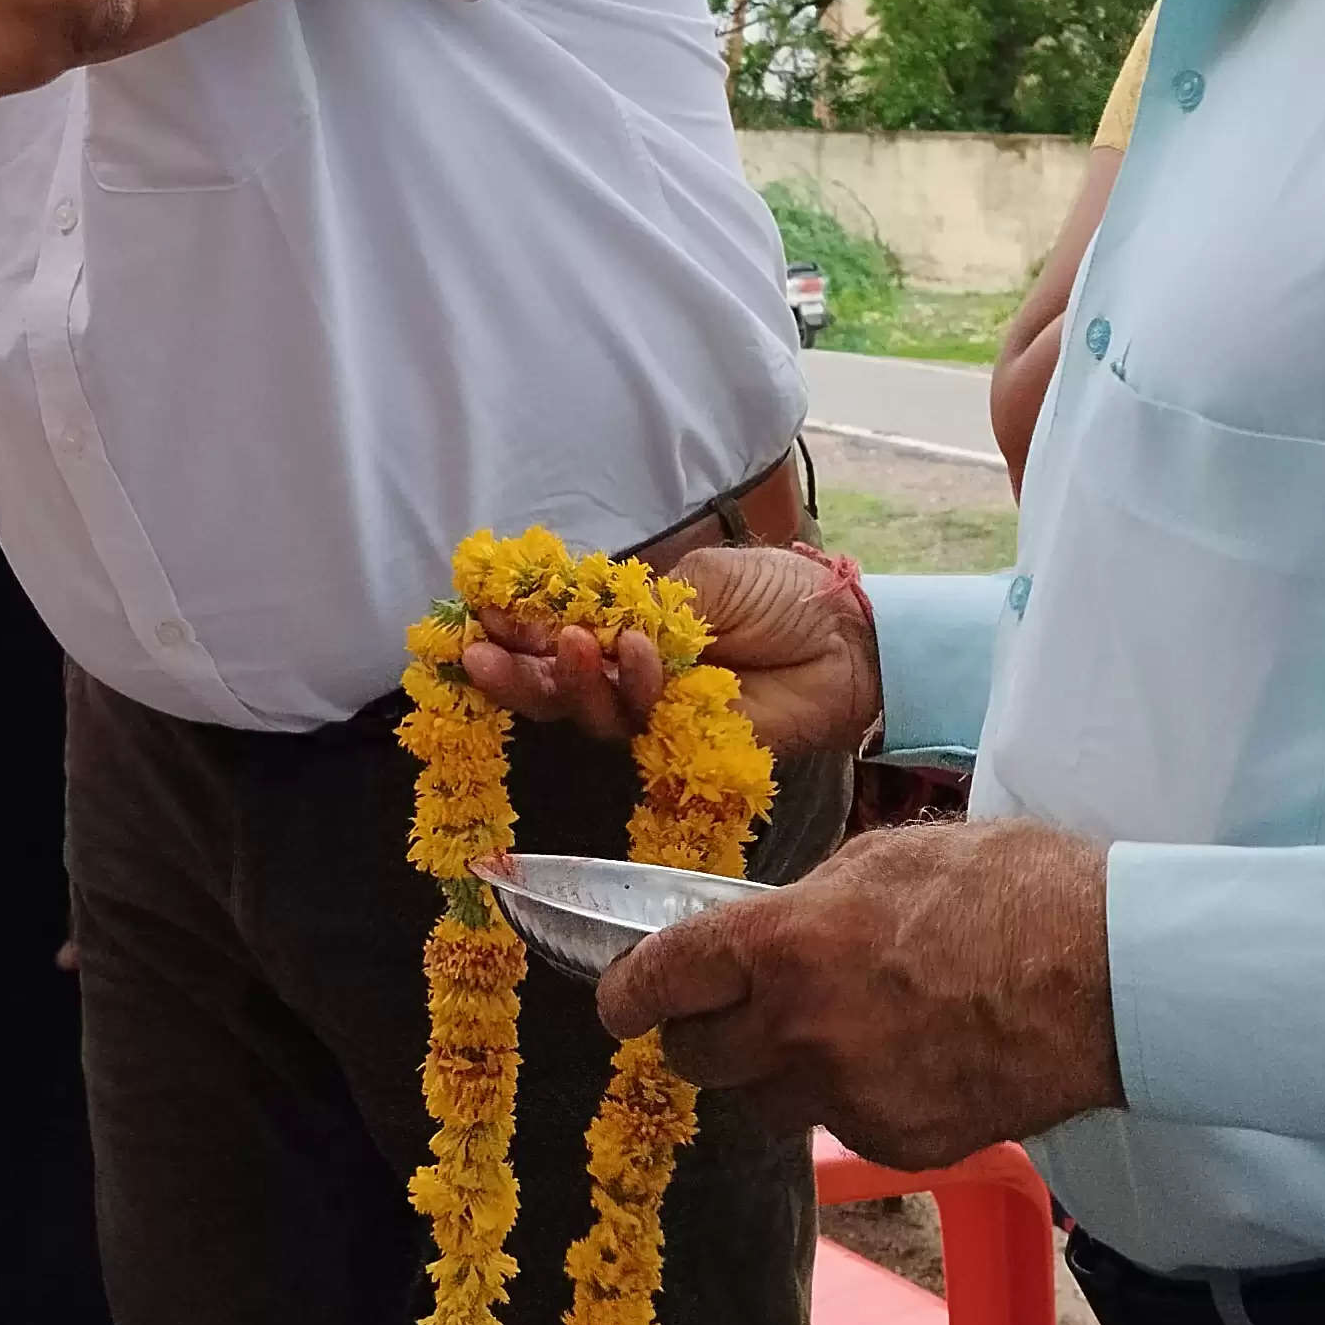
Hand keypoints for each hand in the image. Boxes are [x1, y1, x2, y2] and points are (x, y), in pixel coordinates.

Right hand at [457, 542, 880, 759]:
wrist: (849, 638)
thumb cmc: (782, 595)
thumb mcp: (701, 580)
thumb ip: (638, 603)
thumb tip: (574, 617)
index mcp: (633, 626)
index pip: (558, 633)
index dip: (515, 629)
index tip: (475, 616)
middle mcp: (634, 673)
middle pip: (555, 686)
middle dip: (513, 673)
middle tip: (478, 657)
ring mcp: (657, 712)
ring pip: (588, 711)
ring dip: (570, 677)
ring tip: (575, 642)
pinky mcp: (685, 745)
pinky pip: (639, 726)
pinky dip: (631, 686)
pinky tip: (639, 651)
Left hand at [595, 818, 1121, 1168]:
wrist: (1111, 974)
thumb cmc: (1009, 890)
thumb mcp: (884, 859)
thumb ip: (806, 905)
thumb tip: (763, 930)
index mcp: (788, 944)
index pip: (661, 982)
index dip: (626, 994)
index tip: (619, 998)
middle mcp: (802, 1029)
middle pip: (697, 1060)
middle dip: (699, 1035)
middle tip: (727, 1011)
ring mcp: (850, 1098)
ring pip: (765, 1103)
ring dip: (775, 1072)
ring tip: (835, 1030)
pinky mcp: (898, 1144)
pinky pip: (841, 1128)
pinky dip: (852, 1099)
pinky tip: (905, 1057)